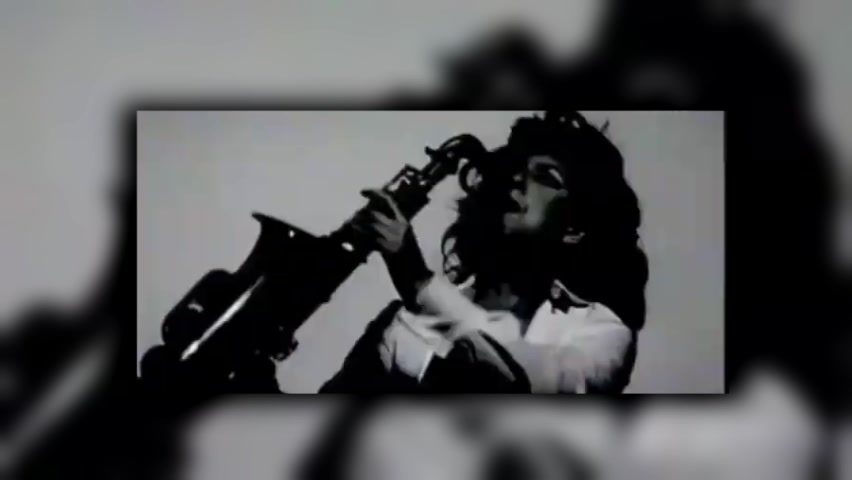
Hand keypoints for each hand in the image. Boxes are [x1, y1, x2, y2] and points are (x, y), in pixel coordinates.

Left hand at [352, 188, 432, 306]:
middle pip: (374, 213)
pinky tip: (353, 245)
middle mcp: (399, 226)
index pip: (389, 200)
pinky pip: (368, 240)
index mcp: (404, 222)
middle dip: (360, 216)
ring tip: (351, 231)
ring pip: (369, 225)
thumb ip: (388, 230)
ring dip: (357, 227)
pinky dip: (359, 241)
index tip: (362, 191)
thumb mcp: (400, 240)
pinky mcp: (387, 249)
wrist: (417, 279)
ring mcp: (393, 237)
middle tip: (353, 222)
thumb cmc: (409, 262)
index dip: (374, 193)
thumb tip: (369, 223)